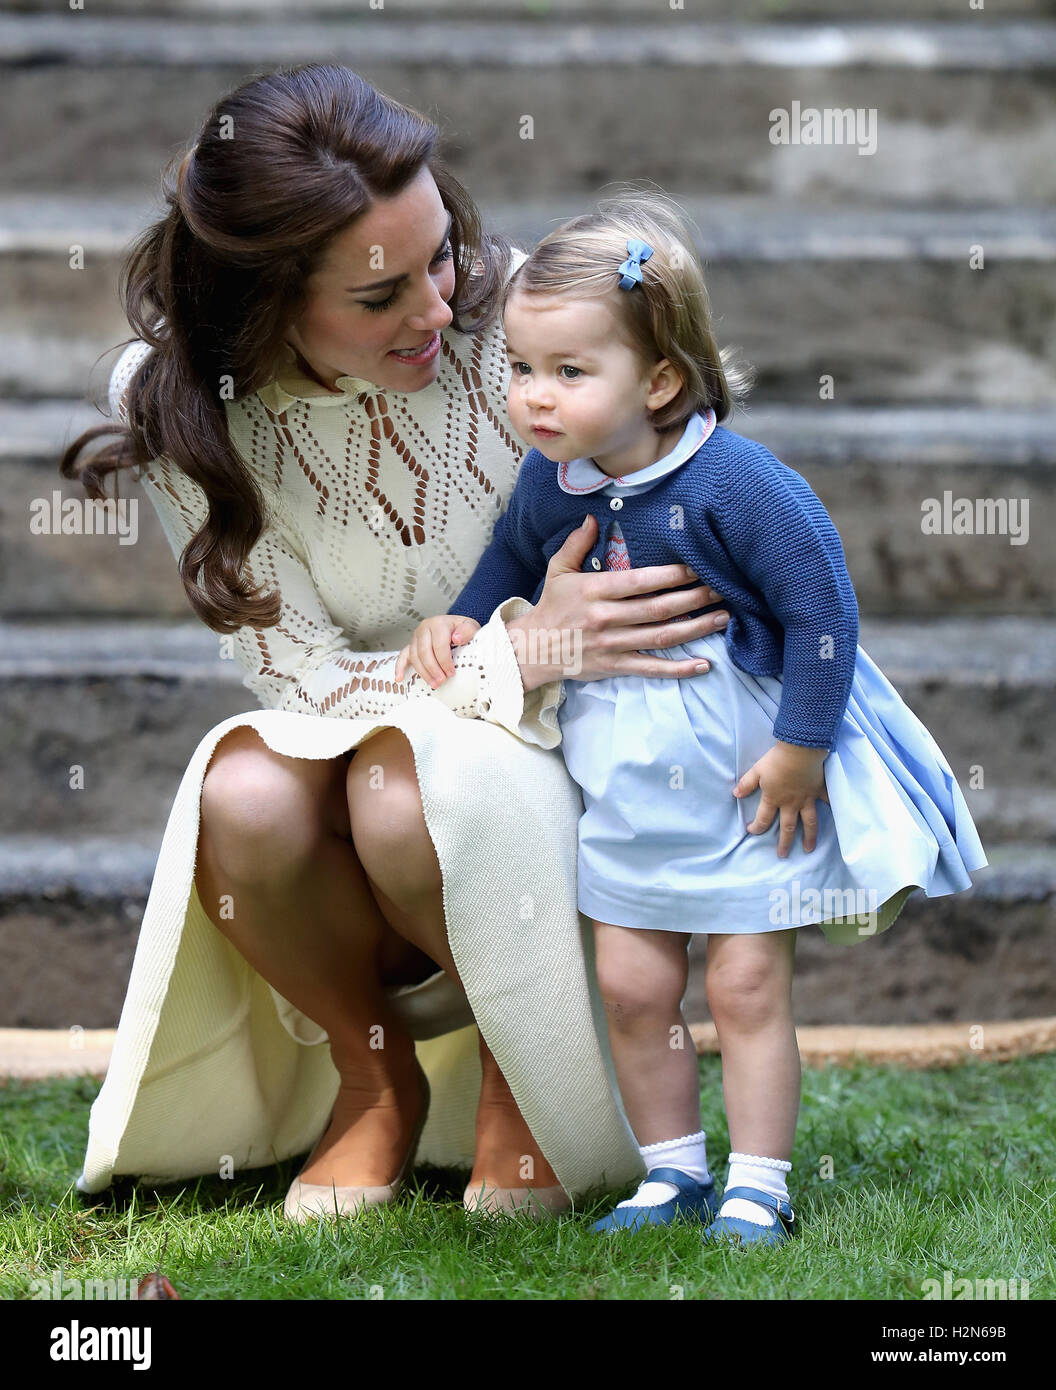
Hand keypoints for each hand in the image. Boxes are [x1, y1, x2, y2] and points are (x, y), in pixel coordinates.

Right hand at [395, 615, 480, 688]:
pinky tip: (399, 678)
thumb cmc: (462, 630)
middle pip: (424, 651)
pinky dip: (399, 667)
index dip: (444, 661)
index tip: (451, 673)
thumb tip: (456, 638)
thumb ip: (467, 631)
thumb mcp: (470, 627)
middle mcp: (424, 628)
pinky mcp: (411, 644)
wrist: (455, 627)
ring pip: (414, 656)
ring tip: (433, 684)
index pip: (439, 644)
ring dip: (423, 672)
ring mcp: (416, 637)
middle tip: (441, 681)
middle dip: (433, 669)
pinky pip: (402, 656)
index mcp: (439, 623)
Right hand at [503, 513, 731, 692]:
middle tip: (721, 589)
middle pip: (658, 609)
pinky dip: (678, 669)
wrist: (531, 650)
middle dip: (694, 598)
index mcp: (594, 591)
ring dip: (696, 628)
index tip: (697, 567)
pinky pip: (651, 669)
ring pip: (662, 637)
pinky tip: (703, 664)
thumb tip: (591, 518)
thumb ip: (577, 544)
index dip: (671, 575)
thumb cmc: (551, 607)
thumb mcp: (558, 571)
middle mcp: (606, 618)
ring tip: (723, 617)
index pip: (639, 581)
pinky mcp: (616, 667)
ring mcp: (612, 645)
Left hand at [733, 741, 830, 858]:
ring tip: (809, 849)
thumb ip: (746, 784)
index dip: (756, 827)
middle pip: (787, 827)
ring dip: (809, 837)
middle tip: (783, 855)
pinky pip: (827, 801)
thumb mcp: (757, 771)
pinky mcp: (819, 790)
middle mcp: (791, 803)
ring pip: (809, 823)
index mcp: (773, 799)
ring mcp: (807, 799)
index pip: (763, 818)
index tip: (751, 831)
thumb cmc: (776, 760)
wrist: (800, 750)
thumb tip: (735, 794)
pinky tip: (836, 816)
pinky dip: (832, 808)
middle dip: (784, 842)